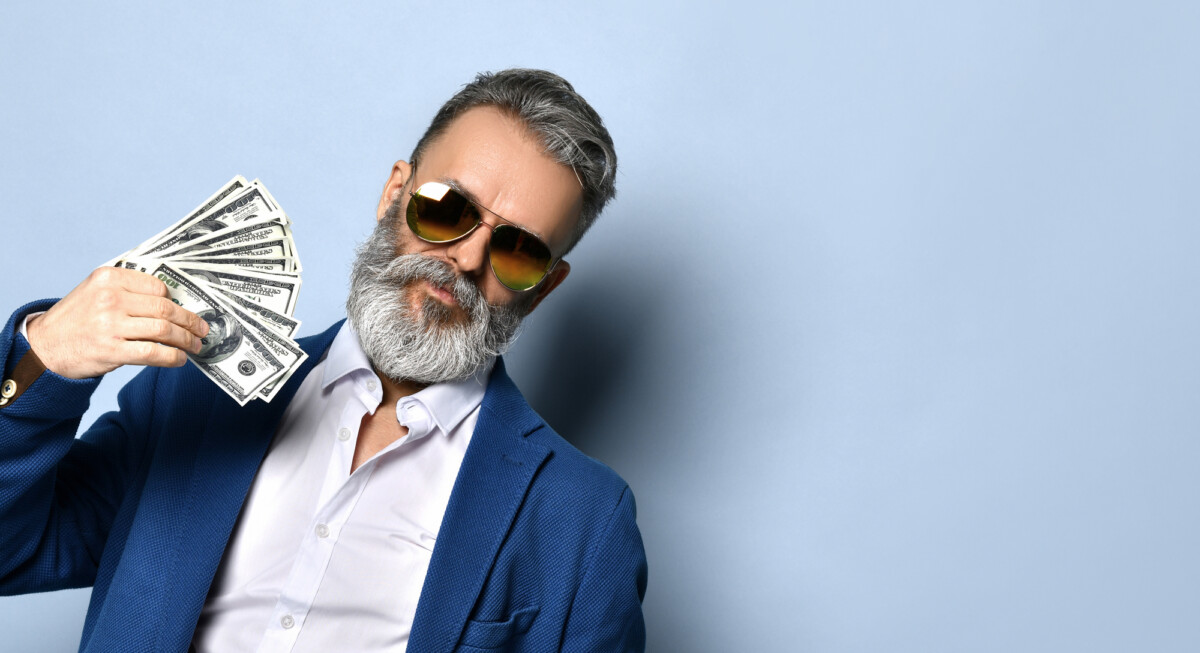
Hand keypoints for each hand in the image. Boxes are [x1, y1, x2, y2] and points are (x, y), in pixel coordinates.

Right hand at [26, 267, 209, 378]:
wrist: (44, 347)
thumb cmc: (77, 320)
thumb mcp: (96, 292)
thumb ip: (129, 291)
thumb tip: (174, 304)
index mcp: (108, 278)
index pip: (157, 287)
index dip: (176, 302)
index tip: (186, 311)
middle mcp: (110, 298)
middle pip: (166, 309)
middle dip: (190, 322)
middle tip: (202, 330)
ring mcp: (110, 325)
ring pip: (164, 330)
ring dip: (186, 340)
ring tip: (195, 346)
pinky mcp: (111, 350)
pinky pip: (154, 353)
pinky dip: (173, 357)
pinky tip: (179, 360)